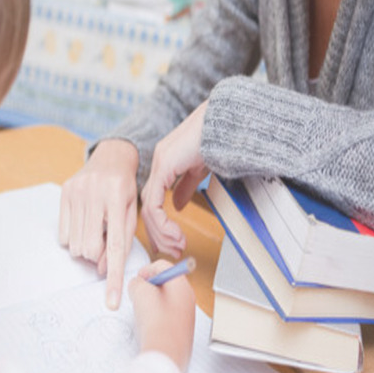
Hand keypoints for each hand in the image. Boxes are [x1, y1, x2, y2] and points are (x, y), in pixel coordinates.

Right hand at [58, 139, 138, 310]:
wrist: (111, 157)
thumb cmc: (125, 190)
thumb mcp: (132, 213)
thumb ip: (121, 242)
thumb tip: (103, 270)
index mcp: (118, 199)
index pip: (115, 247)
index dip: (114, 277)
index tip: (111, 301)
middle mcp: (95, 193)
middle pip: (90, 249)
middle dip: (97, 255)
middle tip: (104, 241)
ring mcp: (77, 192)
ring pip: (75, 246)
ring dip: (85, 247)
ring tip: (95, 228)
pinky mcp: (64, 192)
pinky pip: (62, 236)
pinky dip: (73, 238)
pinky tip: (82, 222)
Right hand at [128, 259, 195, 372]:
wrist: (165, 356)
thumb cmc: (157, 325)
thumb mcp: (141, 294)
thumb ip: (137, 283)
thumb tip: (137, 284)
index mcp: (182, 286)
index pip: (165, 266)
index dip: (148, 269)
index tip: (138, 278)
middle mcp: (188, 298)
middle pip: (166, 282)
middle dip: (149, 286)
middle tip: (138, 294)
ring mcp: (186, 315)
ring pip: (166, 298)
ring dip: (151, 300)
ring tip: (142, 310)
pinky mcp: (181, 329)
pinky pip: (167, 313)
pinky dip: (156, 314)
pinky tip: (148, 323)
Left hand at [140, 101, 208, 258]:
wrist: (227, 122)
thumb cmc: (219, 139)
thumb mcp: (199, 169)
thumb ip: (185, 186)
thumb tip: (176, 206)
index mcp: (166, 162)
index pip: (152, 199)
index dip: (159, 223)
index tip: (171, 241)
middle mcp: (159, 162)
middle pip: (146, 206)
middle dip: (159, 234)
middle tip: (173, 250)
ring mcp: (159, 163)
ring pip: (148, 208)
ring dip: (161, 232)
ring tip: (178, 245)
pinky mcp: (164, 166)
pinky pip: (153, 203)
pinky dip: (162, 222)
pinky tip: (175, 232)